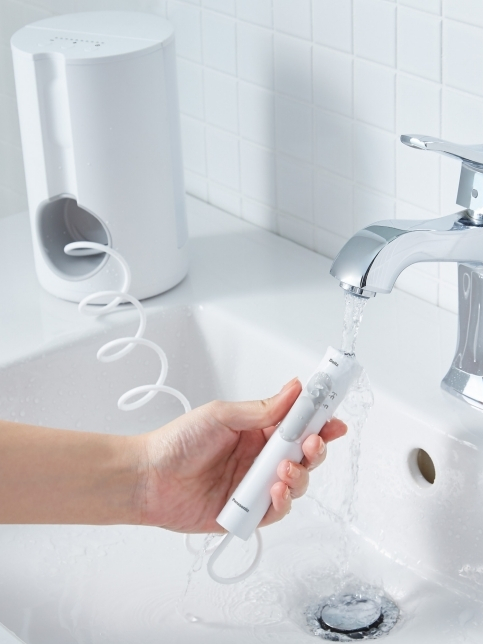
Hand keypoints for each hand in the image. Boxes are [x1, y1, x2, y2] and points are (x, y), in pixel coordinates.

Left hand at [136, 378, 346, 532]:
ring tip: (283, 470)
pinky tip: (274, 491)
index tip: (333, 416)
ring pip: (296, 483)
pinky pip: (277, 510)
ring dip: (298, 476)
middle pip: (303, 455)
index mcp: (257, 430)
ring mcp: (254, 485)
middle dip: (314, 448)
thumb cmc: (176, 442)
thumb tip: (295, 389)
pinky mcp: (247, 512)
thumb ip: (262, 409)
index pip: (297, 424)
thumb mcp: (221, 415)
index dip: (318, 421)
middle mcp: (259, 457)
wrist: (148, 478)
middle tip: (311, 443)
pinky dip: (282, 502)